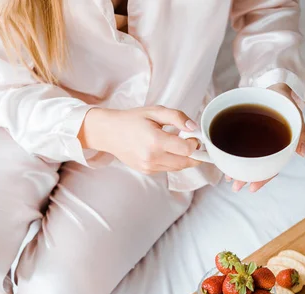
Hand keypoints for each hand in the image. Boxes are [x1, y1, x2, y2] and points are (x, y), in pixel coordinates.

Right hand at [79, 106, 200, 173]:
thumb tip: (193, 127)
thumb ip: (177, 117)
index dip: (195, 143)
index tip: (193, 136)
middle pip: (185, 162)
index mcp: (155, 141)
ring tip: (179, 145)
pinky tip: (165, 150)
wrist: (109, 132)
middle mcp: (152, 157)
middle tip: (192, 143)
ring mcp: (149, 166)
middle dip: (194, 154)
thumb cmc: (132, 120)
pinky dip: (172, 161)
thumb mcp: (155, 112)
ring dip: (184, 158)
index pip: (187, 149)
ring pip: (178, 167)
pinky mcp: (147, 171)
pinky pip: (167, 169)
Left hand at [227, 83, 304, 192]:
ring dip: (237, 170)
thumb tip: (301, 152)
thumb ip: (300, 133)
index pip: (271, 167)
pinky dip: (230, 154)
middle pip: (256, 167)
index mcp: (277, 146)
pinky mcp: (242, 132)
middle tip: (235, 187)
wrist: (274, 87)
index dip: (262, 178)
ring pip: (245, 159)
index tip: (252, 188)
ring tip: (228, 178)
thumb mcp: (295, 116)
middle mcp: (265, 147)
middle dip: (245, 178)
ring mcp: (254, 141)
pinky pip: (235, 146)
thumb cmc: (285, 103)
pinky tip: (224, 160)